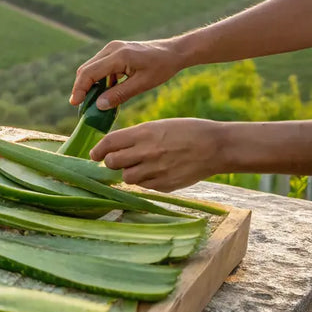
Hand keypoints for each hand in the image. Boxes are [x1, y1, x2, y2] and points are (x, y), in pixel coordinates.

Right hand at [69, 39, 185, 109]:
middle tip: (81, 107)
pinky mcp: (114, 51)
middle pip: (86, 69)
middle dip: (81, 88)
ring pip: (91, 68)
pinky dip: (98, 80)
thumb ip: (120, 94)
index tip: (74, 104)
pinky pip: (99, 66)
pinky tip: (105, 93)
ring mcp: (112, 48)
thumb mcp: (143, 84)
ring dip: (89, 85)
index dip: (79, 89)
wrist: (173, 52)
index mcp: (118, 56)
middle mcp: (111, 49)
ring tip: (92, 103)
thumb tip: (99, 105)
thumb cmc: (161, 67)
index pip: (89, 73)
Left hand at [89, 118, 226, 191]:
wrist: (216, 147)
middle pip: (113, 163)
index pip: (109, 143)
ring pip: (127, 178)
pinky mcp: (165, 185)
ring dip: (128, 173)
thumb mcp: (159, 126)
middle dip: (112, 162)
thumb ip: (136, 137)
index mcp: (144, 132)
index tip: (95, 155)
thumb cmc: (187, 131)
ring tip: (140, 166)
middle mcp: (147, 152)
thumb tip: (114, 148)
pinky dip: (145, 181)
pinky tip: (157, 172)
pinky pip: (145, 186)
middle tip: (118, 161)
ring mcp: (156, 170)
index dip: (98, 150)